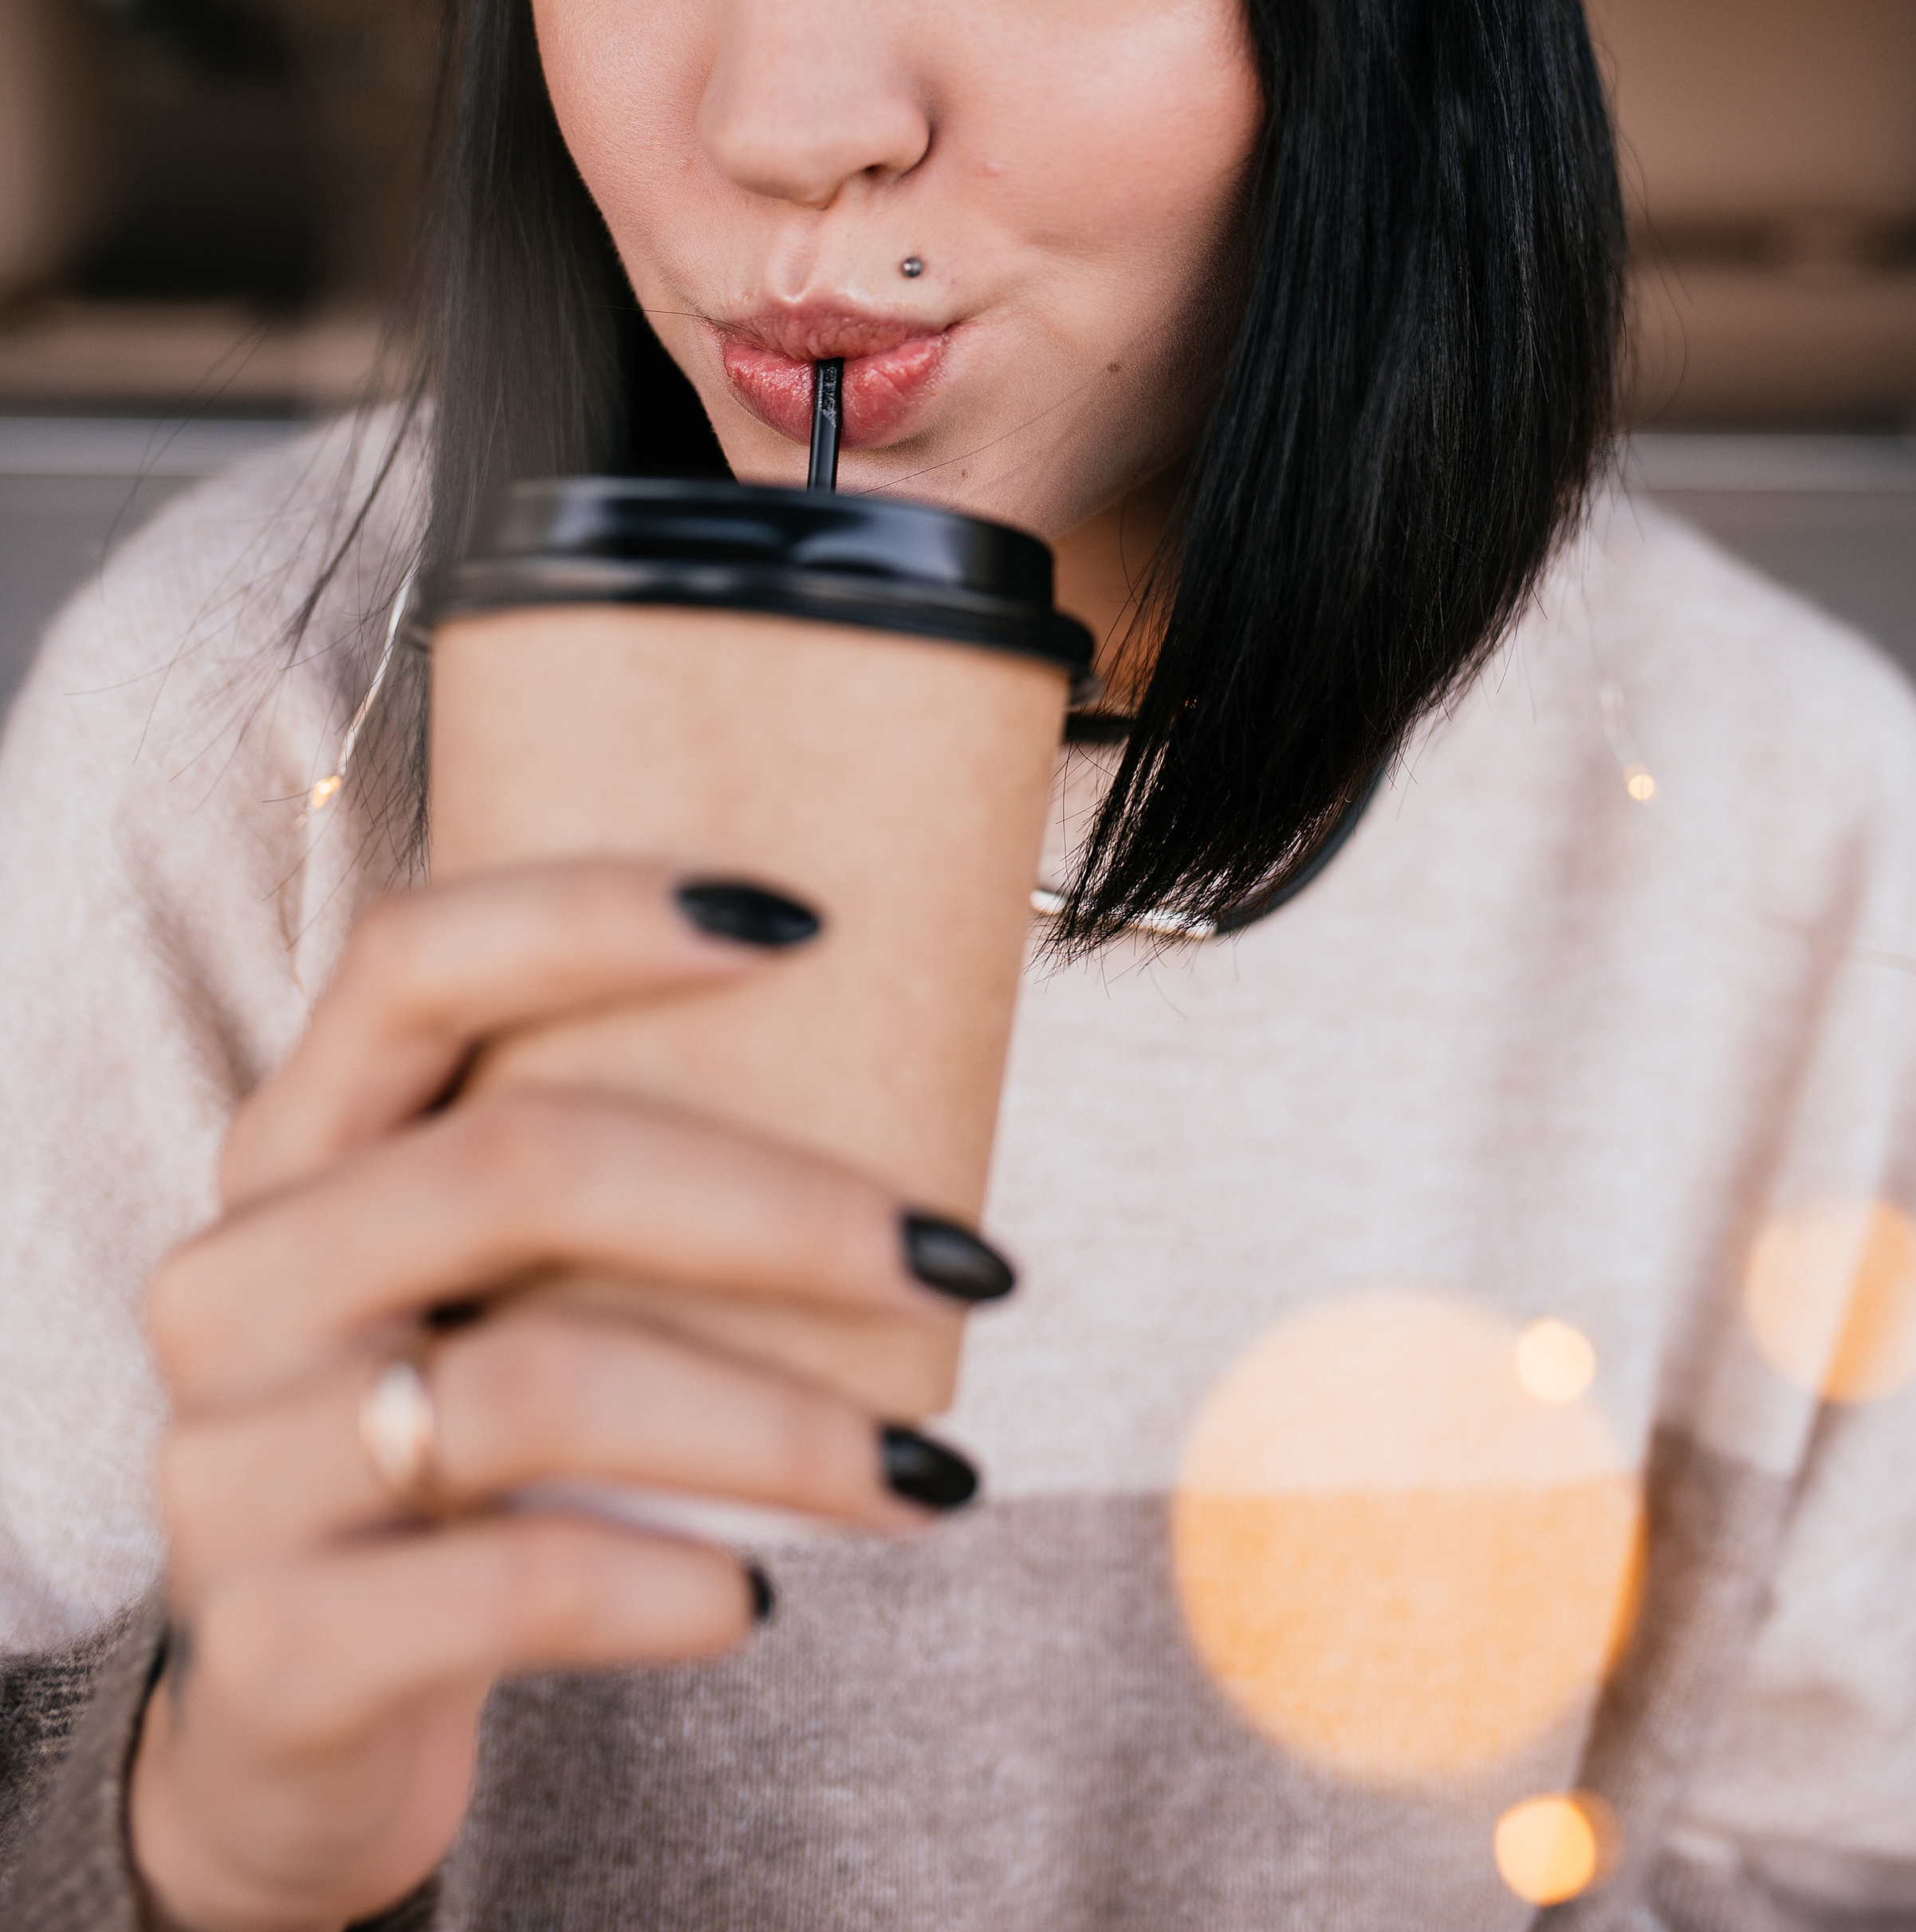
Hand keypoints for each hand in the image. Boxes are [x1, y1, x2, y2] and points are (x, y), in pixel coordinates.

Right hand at [126, 861, 1007, 1931]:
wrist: (283, 1724)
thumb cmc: (448, 1443)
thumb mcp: (473, 1288)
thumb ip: (590, 1180)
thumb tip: (908, 1080)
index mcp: (294, 1147)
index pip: (412, 959)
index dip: (593, 914)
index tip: (808, 920)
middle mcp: (237, 1282)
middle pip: (515, 1169)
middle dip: (778, 1206)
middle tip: (962, 1259)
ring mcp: (230, 1469)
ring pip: (532, 1389)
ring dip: (773, 1427)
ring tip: (926, 1474)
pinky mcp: (272, 1651)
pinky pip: (508, 1584)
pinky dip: (664, 1583)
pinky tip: (756, 1596)